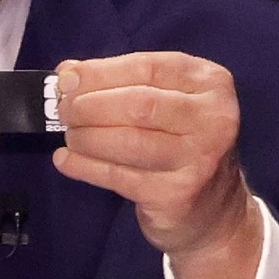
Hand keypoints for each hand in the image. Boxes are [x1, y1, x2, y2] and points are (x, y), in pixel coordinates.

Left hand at [50, 52, 262, 278]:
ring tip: (69, 136)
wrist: (214, 212)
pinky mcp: (178, 194)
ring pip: (128, 140)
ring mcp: (200, 159)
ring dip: (86, 137)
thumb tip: (67, 74)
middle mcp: (213, 118)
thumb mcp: (165, 103)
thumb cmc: (181, 145)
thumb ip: (121, 83)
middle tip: (64, 112)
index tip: (66, 79)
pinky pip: (119, 176)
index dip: (100, 72)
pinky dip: (85, 166)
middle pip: (138, 104)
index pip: (148, 67)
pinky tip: (65, 160)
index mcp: (211, 83)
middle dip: (89, 106)